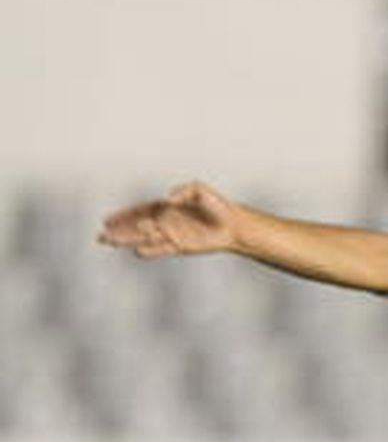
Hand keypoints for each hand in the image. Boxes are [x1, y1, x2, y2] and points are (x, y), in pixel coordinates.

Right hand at [98, 180, 238, 256]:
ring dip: (128, 240)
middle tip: (101, 236)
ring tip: (110, 243)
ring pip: (144, 238)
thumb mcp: (200, 190)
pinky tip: (138, 251)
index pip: (139, 212)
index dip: (123, 216)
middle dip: (119, 231)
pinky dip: (151, 250)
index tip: (107, 220)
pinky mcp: (181, 246)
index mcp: (166, 208)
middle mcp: (165, 222)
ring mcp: (172, 235)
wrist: (233, 225)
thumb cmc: (217, 205)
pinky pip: (162, 249)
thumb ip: (184, 190)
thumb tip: (168, 198)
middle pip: (136, 227)